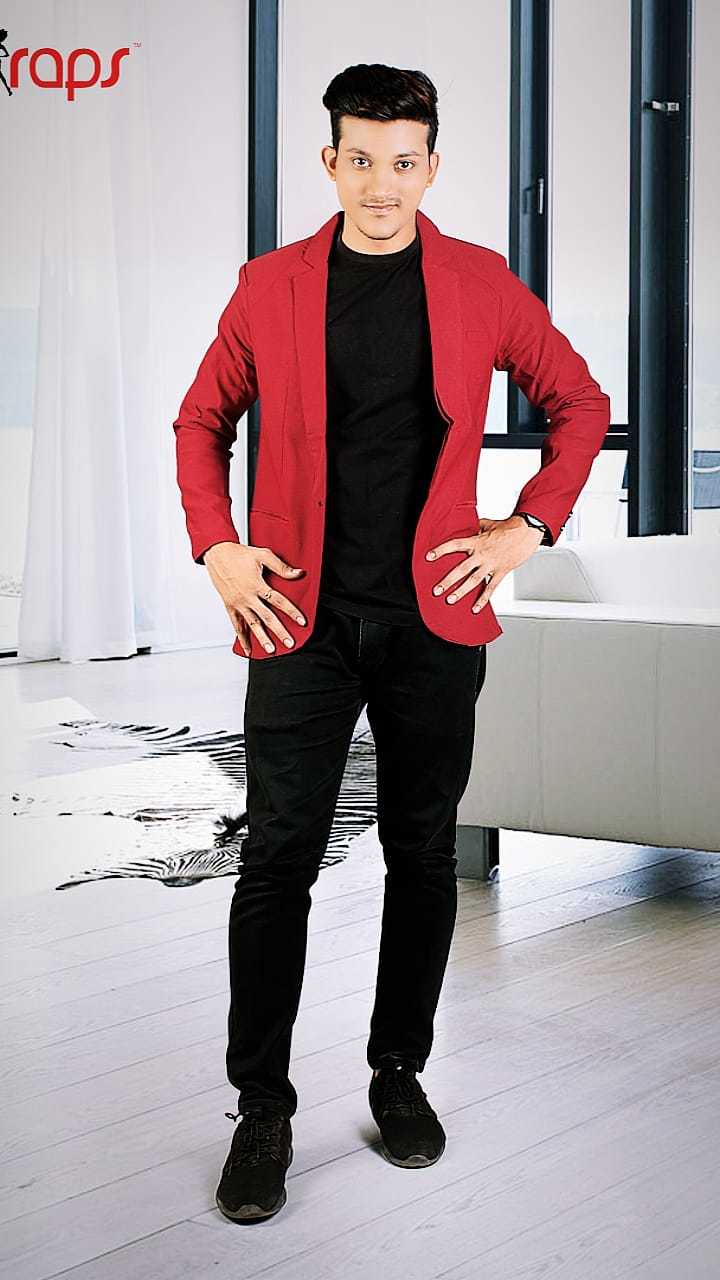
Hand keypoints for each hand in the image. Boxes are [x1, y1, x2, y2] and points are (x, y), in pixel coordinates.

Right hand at [203, 541, 305, 654]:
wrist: (217, 554)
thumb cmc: (240, 554)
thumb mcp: (263, 555)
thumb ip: (281, 567)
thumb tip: (298, 573)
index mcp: (257, 584)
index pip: (278, 601)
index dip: (291, 611)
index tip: (301, 621)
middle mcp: (247, 597)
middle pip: (266, 617)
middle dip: (279, 631)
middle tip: (289, 642)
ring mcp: (238, 603)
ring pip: (252, 624)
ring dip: (262, 638)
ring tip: (271, 650)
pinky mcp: (230, 606)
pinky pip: (236, 625)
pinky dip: (242, 638)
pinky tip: (248, 649)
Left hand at [425, 514, 544, 612]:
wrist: (527, 532)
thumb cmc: (509, 527)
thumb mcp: (488, 524)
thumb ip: (476, 527)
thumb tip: (467, 526)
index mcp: (477, 541)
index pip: (454, 545)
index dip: (441, 550)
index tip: (429, 556)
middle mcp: (482, 554)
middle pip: (461, 569)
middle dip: (447, 581)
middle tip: (436, 590)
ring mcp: (491, 565)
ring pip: (473, 581)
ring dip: (461, 592)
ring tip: (450, 600)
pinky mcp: (501, 572)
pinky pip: (491, 588)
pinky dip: (483, 600)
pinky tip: (475, 608)